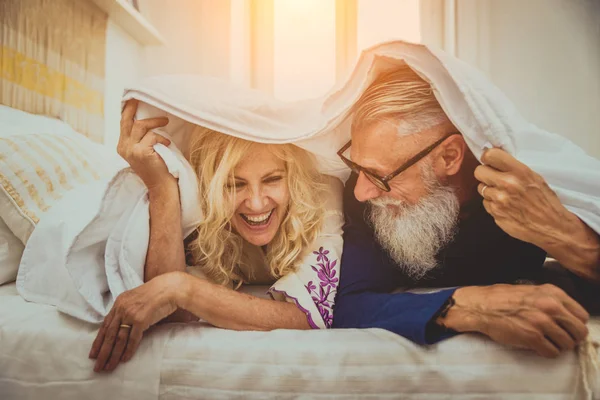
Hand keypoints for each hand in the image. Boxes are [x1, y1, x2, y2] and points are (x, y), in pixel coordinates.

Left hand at [89, 272, 183, 371]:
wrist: (169, 288)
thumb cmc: (156, 293)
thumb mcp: (136, 298)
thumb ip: (128, 309)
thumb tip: (123, 325)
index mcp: (119, 303)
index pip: (105, 325)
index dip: (98, 341)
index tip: (93, 354)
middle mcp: (122, 309)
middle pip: (108, 335)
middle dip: (102, 353)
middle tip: (97, 367)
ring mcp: (131, 314)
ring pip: (118, 339)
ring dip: (113, 355)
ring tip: (108, 367)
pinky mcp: (141, 320)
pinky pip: (132, 339)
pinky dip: (128, 350)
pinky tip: (124, 359)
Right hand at [117, 99, 172, 189]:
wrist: (162, 186)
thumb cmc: (158, 166)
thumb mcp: (145, 150)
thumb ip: (141, 137)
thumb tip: (146, 117)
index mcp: (122, 146)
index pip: (123, 123)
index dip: (128, 110)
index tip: (133, 99)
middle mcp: (123, 147)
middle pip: (127, 120)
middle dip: (134, 107)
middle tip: (142, 98)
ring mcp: (131, 150)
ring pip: (141, 126)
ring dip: (155, 121)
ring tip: (166, 121)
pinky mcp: (141, 153)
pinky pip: (152, 136)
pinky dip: (161, 137)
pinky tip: (167, 143)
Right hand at [441, 284, 588, 357]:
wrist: (480, 306)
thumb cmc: (502, 299)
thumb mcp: (532, 291)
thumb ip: (551, 300)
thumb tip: (566, 316)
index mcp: (552, 293)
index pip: (581, 315)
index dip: (575, 324)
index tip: (567, 328)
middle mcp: (550, 306)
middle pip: (579, 331)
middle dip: (571, 337)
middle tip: (559, 338)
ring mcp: (542, 322)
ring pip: (568, 344)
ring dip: (559, 346)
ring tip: (547, 342)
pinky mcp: (533, 337)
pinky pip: (553, 352)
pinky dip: (547, 352)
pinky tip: (538, 346)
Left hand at [474, 148, 578, 248]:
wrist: (551, 227)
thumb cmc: (546, 201)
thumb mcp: (535, 177)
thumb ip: (515, 168)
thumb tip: (496, 160)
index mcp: (520, 172)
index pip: (491, 155)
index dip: (487, 157)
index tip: (489, 161)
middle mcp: (507, 184)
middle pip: (479, 171)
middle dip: (485, 174)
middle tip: (493, 178)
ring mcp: (499, 200)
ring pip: (481, 188)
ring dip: (489, 190)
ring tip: (503, 194)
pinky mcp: (495, 213)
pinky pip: (486, 203)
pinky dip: (493, 204)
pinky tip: (505, 206)